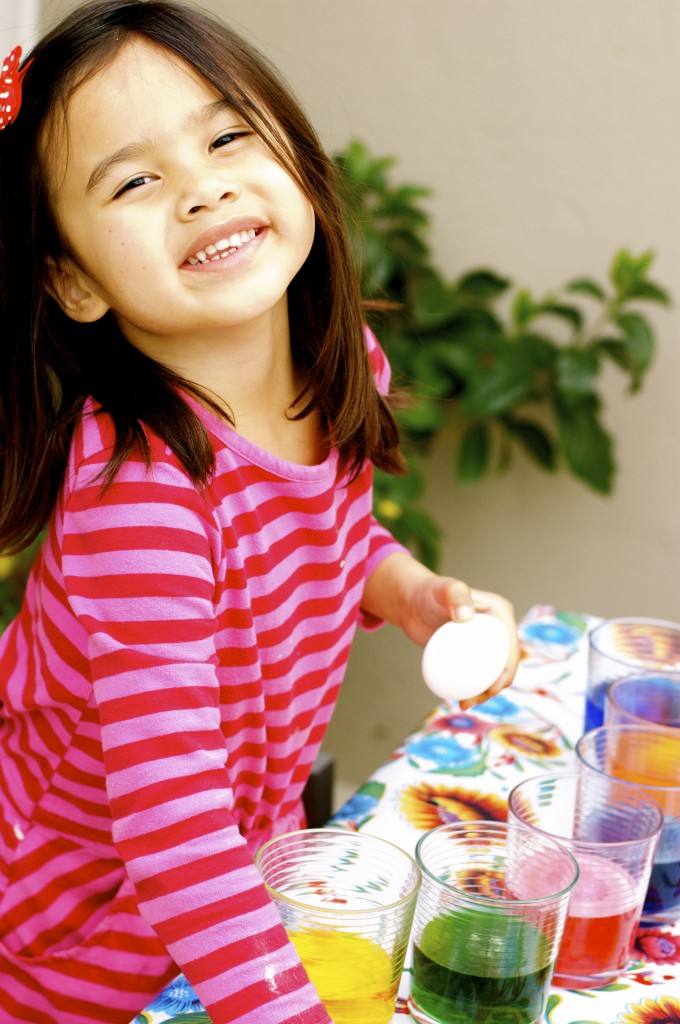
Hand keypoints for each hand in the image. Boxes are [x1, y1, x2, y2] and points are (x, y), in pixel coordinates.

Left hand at [361, 553, 519, 706]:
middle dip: (497, 687)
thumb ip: (455, 595)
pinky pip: (474, 673)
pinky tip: (457, 699)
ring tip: (464, 704)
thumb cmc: (429, 592)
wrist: (412, 602)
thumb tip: (466, 616)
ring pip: (490, 673)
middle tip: (473, 700)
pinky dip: (469, 687)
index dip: (507, 672)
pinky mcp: (471, 652)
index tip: (491, 689)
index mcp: (501, 613)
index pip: (511, 647)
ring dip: (484, 693)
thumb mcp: (444, 589)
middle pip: (504, 664)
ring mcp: (484, 641)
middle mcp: (497, 628)